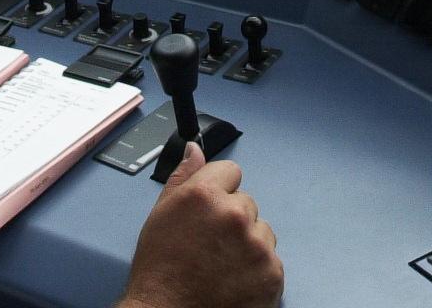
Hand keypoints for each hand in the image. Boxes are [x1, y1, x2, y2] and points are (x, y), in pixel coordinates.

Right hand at [117, 143, 281, 307]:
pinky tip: (233, 281)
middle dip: (231, 220)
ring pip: (260, 231)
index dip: (218, 191)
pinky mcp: (272, 273)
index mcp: (205, 195)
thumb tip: (194, 149)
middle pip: (246, 203)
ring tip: (220, 266)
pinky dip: (257, 270)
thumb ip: (183, 176)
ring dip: (247, 244)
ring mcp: (256, 245)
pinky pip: (270, 259)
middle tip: (209, 246)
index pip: (231, 171)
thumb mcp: (161, 215)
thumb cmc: (160, 271)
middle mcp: (234, 215)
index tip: (209, 211)